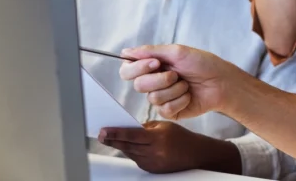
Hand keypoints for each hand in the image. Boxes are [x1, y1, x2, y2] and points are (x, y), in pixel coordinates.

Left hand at [99, 121, 240, 174]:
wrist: (195, 154)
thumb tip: (127, 128)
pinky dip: (131, 152)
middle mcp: (153, 152)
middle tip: (101, 135)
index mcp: (157, 138)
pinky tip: (126, 146)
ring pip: (130, 153)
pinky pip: (136, 159)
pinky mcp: (151, 170)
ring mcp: (152, 163)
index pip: (131, 135)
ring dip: (120, 146)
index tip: (103, 131)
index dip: (115, 133)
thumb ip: (144, 127)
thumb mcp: (163, 126)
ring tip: (110, 138)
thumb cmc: (180, 137)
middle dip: (112, 140)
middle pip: (127, 146)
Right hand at [119, 45, 238, 119]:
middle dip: (159, 79)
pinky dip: (180, 100)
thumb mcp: (177, 52)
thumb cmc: (202, 63)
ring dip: (174, 89)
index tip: (155, 63)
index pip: (127, 69)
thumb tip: (125, 52)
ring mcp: (161, 98)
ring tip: (187, 84)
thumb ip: (150, 52)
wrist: (221, 82)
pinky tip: (189, 95)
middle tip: (176, 74)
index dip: (136, 68)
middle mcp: (153, 82)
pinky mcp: (170, 111)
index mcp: (152, 66)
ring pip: (152, 98)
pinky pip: (165, 109)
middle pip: (138, 85)